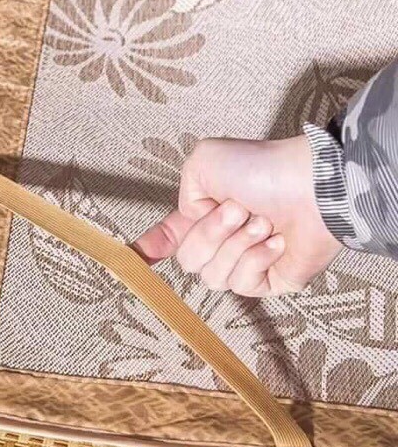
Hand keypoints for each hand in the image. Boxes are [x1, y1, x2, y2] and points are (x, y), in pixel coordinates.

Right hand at [133, 135, 342, 296]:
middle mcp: (221, 241)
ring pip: (213, 276)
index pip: (168, 238)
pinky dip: (255, 259)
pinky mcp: (268, 281)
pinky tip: (274, 242)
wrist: (312, 186)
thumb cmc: (262, 169)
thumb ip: (184, 194)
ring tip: (262, 223)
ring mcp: (244, 263)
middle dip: (210, 235)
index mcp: (204, 214)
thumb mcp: (204, 162)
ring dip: (235, 246)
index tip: (134, 258)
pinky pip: (242, 284)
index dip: (149, 249)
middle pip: (189, 260)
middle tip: (239, 210)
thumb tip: (192, 222)